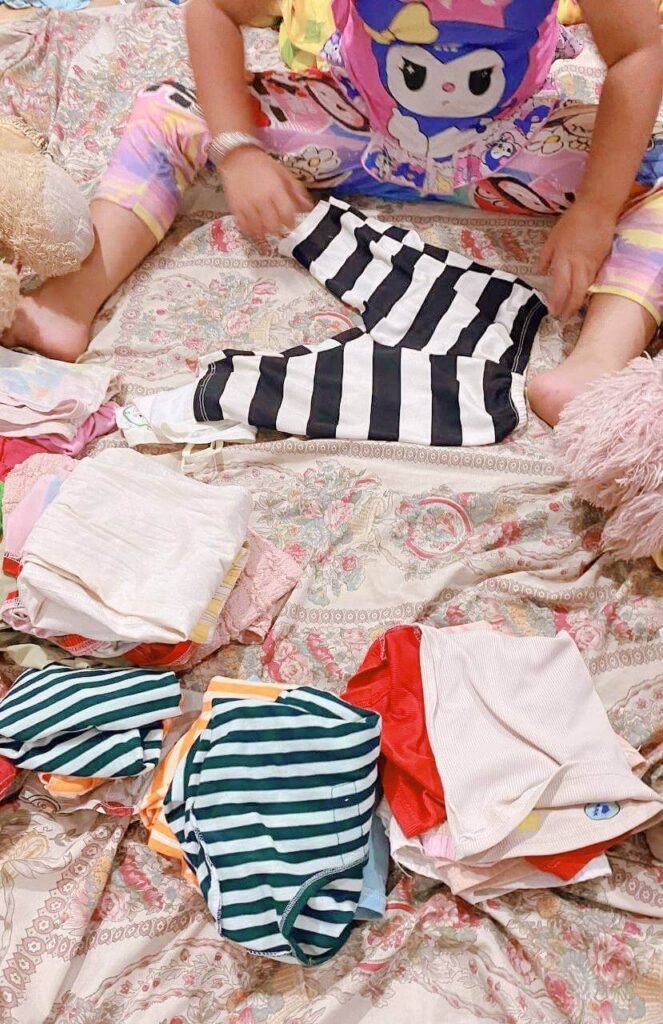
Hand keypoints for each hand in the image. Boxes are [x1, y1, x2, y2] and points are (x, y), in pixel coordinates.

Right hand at [217, 146, 311, 239]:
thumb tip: (308, 206)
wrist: (237, 157)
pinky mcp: (235, 208)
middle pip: (273, 225)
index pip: (287, 215)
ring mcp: (247, 205)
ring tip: (268, 227)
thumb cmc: (262, 165)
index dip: (291, 222)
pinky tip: (255, 227)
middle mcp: (261, 199)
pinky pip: (244, 227)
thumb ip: (296, 191)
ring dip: (266, 231)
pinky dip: (251, 230)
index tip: (292, 223)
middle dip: (279, 229)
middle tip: (280, 227)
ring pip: (259, 229)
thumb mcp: (283, 173)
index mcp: (275, 190)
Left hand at [537, 200, 616, 320]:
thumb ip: (546, 256)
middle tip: (562, 319)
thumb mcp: (553, 237)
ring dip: (577, 303)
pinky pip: (593, 281)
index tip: (552, 311)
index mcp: (564, 258)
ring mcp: (592, 264)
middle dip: (569, 309)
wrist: (599, 209)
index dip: (557, 302)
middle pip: (575, 293)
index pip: (560, 287)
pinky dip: (586, 291)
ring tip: (570, 313)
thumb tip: (540, 271)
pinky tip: (582, 298)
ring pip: (585, 289)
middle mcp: (578, 265)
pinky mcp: (601, 262)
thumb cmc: (573, 221)